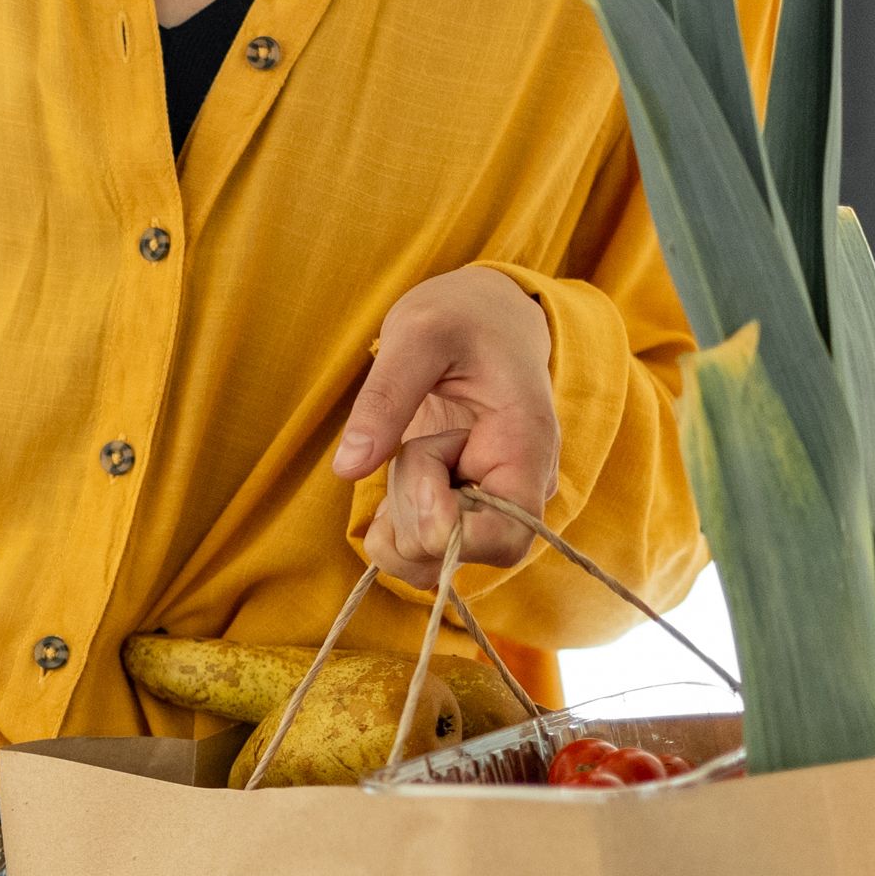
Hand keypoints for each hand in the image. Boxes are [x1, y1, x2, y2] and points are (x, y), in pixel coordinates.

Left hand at [335, 265, 558, 573]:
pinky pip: (422, 549)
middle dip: (410, 509)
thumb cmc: (461, 316)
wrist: (485, 313)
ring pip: (432, 562)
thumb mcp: (418, 334)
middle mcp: (518, 488)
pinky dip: (394, 526)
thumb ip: (385, 397)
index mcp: (525, 447)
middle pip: (458, 554)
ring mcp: (490, 503)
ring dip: (397, 520)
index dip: (446, 523)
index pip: (506, 539)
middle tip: (410, 444)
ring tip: (407, 452)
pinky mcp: (463, 508)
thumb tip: (349, 468)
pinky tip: (398, 474)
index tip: (420, 455)